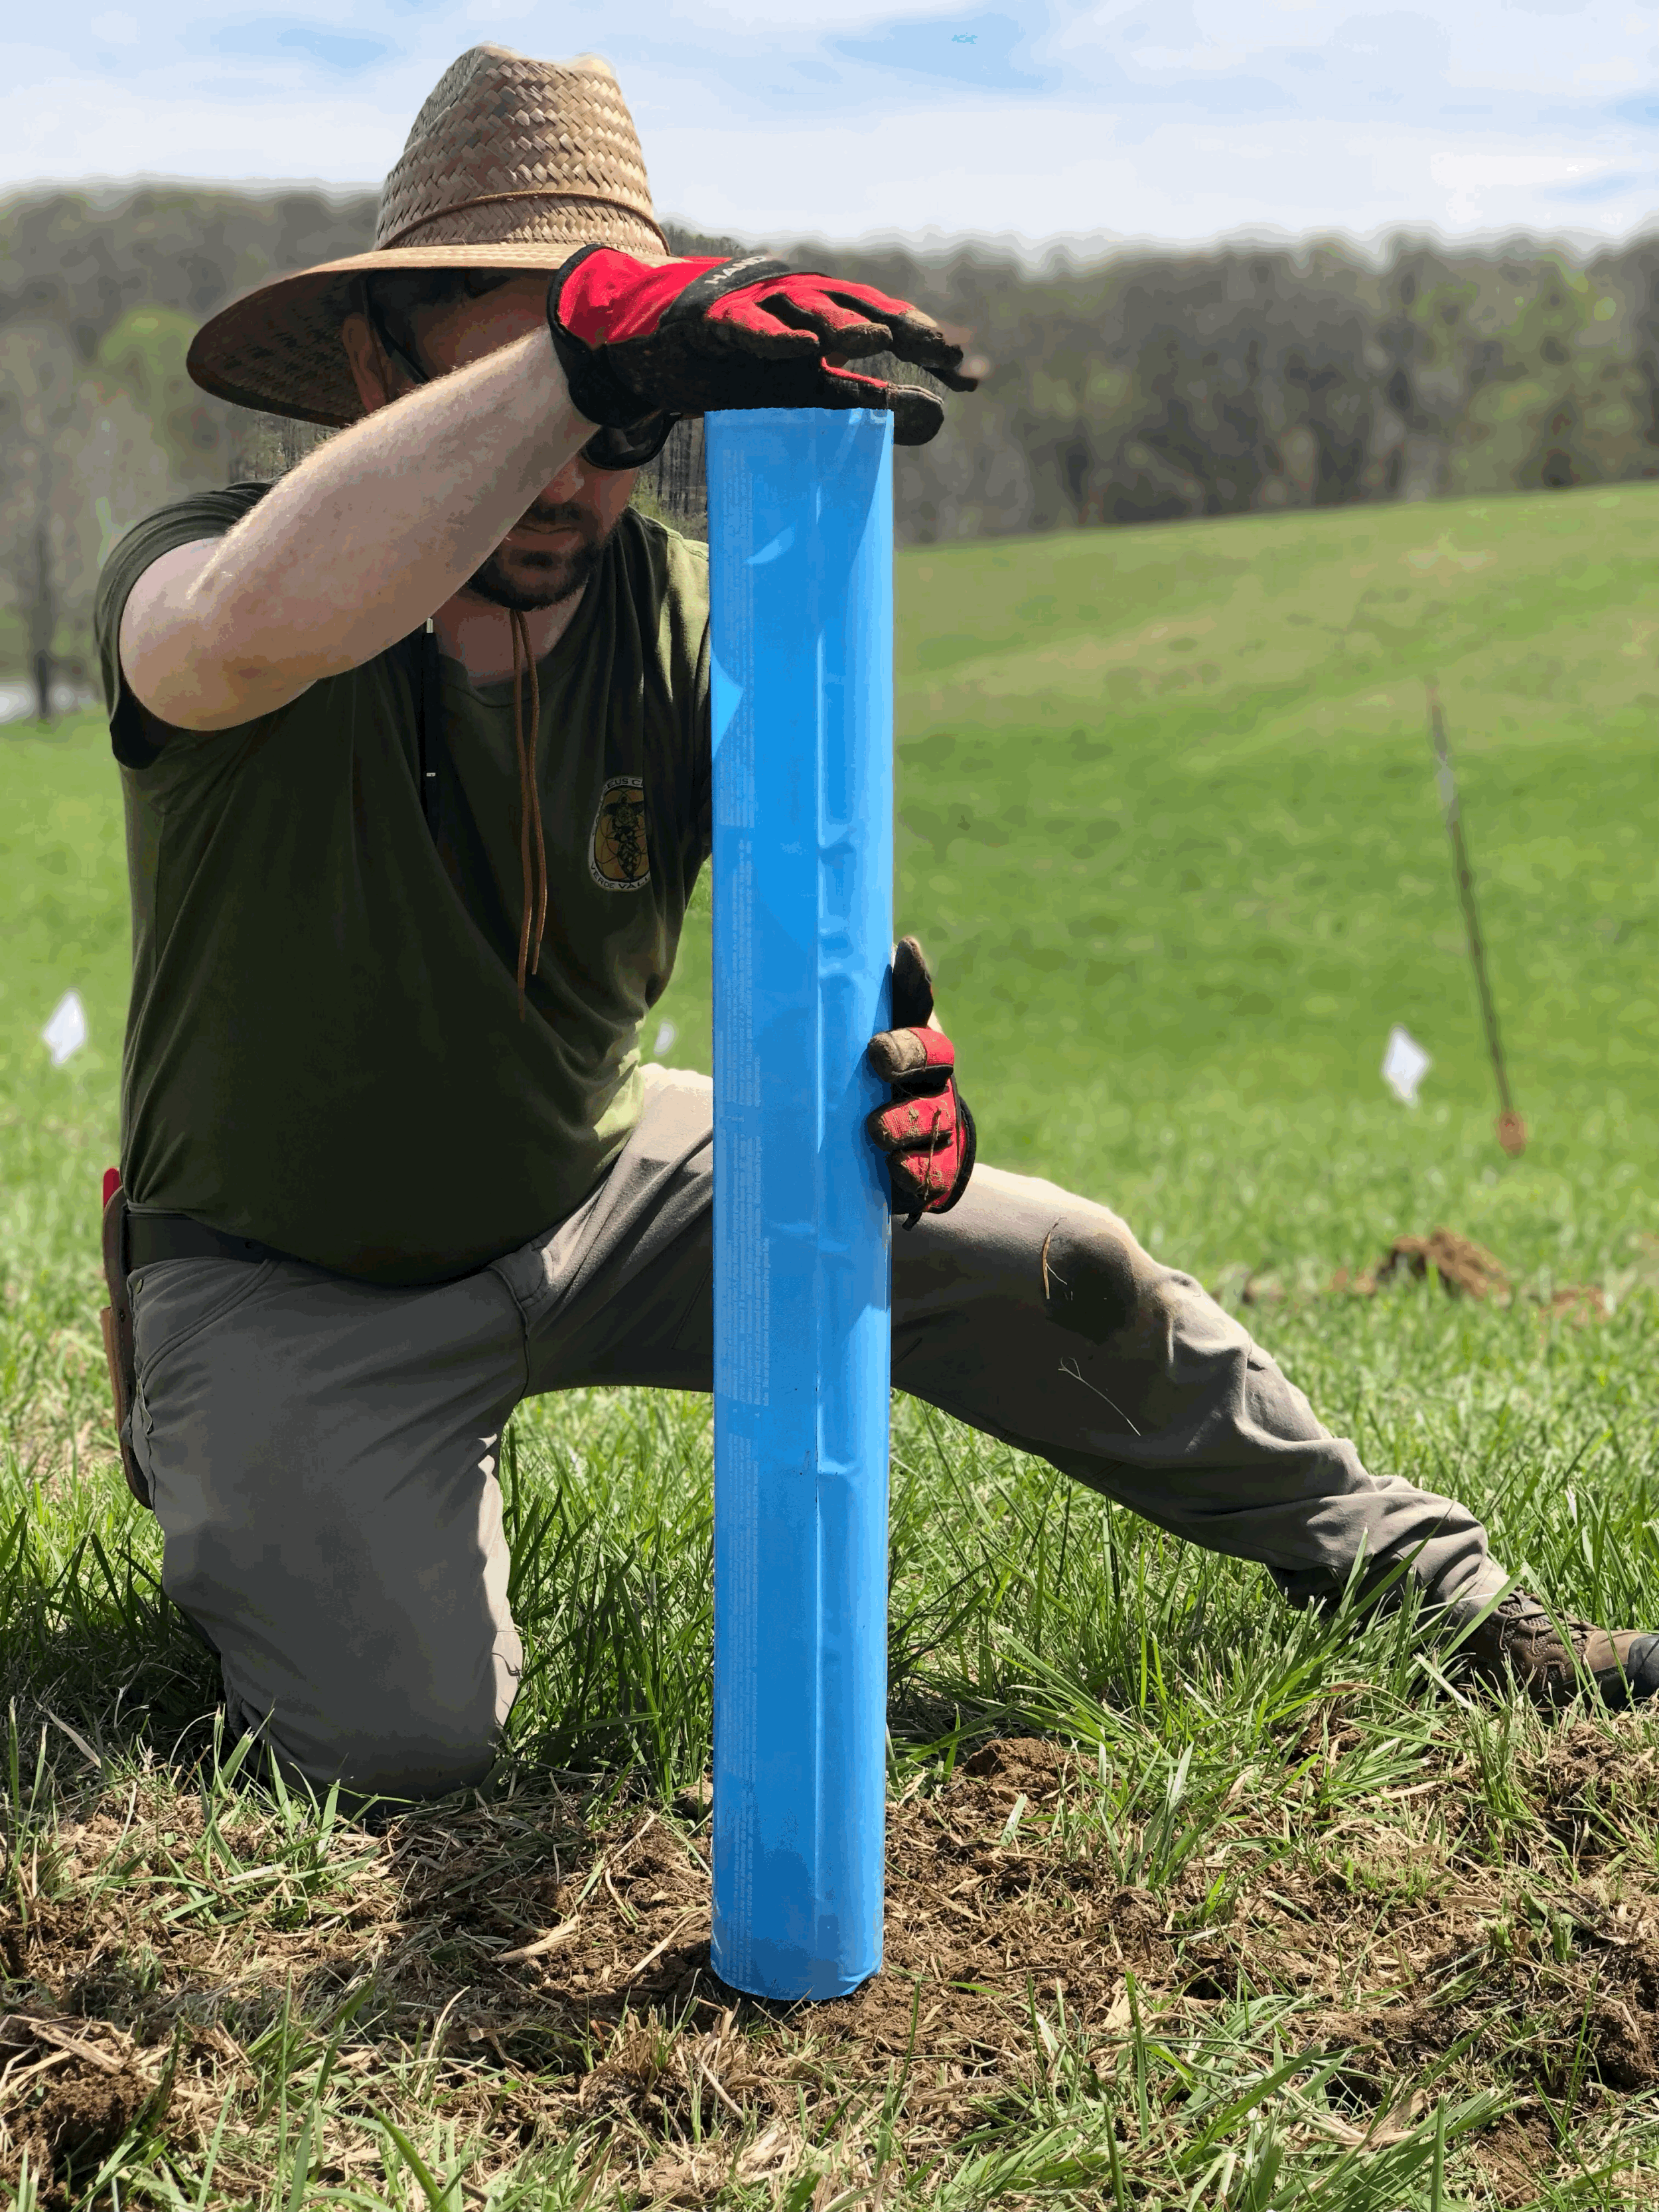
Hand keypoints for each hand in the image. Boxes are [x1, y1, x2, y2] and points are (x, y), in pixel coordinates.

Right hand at [546, 248, 976, 451]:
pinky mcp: (712, 316)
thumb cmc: (737, 366)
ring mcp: (755, 302)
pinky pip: (746, 326)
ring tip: (880, 343)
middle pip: (856, 306)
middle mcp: (797, 298)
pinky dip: (772, 337)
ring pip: (805, 308)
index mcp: (824, 314)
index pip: (885, 323)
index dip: (926, 343)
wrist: (655, 349)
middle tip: (941, 348)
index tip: (968, 373)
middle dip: (900, 326)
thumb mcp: (806, 389)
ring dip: (842, 323)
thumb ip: (862, 400)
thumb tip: (935, 420)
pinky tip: (802, 350)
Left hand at [865, 937, 976, 1227]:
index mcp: (922, 1053)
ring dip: (904, 1129)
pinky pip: (931, 1178)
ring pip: (931, 1130)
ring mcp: (935, 1134)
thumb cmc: (868, 1073)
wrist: (874, 1141)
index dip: (906, 1045)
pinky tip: (895, 1171)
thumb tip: (904, 946)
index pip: (925, 1043)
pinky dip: (916, 1175)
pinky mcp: (929, 1175)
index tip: (875, 1049)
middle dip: (907, 1077)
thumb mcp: (868, 1032)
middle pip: (933, 1084)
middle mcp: (934, 1091)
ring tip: (877, 1133)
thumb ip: (887, 998)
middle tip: (877, 1073)